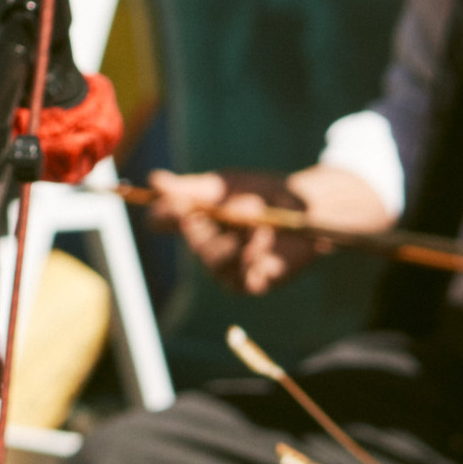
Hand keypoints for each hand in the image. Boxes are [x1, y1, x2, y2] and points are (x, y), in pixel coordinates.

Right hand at [141, 167, 322, 294]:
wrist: (309, 208)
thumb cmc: (263, 192)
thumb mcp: (224, 185)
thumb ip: (190, 187)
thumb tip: (153, 179)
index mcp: (192, 218)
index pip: (161, 219)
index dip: (164, 212)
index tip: (177, 202)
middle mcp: (203, 244)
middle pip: (191, 240)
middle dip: (219, 220)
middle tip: (246, 206)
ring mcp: (225, 266)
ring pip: (212, 261)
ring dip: (235, 241)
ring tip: (259, 226)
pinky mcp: (250, 283)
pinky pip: (237, 280)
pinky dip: (249, 259)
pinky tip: (264, 240)